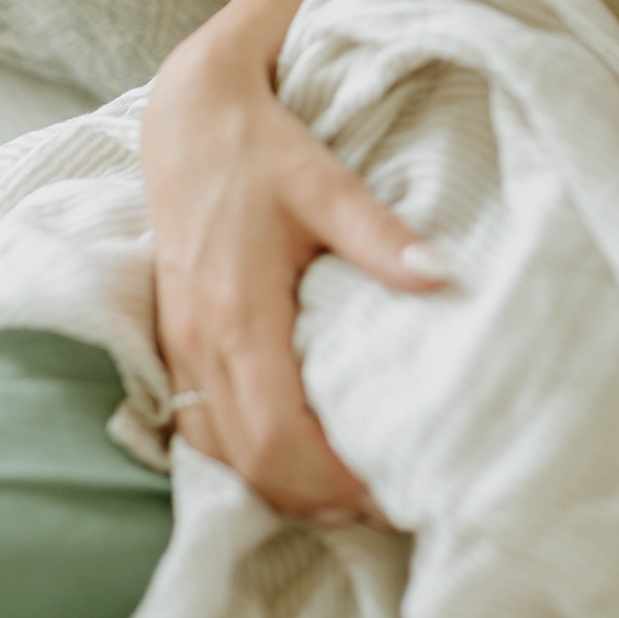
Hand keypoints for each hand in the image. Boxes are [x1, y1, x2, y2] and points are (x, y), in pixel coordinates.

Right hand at [142, 28, 447, 522]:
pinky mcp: (176, 335)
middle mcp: (199, 340)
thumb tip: (443, 277)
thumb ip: (381, 237)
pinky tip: (289, 453)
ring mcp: (180, 342)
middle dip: (310, 496)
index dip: (329, 479)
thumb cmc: (259, 148)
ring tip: (344, 491)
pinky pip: (199, 422)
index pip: (276, 434)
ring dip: (275, 481)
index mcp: (238, 313)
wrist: (188, 114)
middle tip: (381, 503)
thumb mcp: (327, 184)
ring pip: (217, 449)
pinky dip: (243, 454)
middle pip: (247, 460)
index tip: (386, 490)